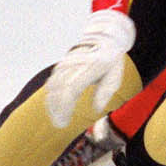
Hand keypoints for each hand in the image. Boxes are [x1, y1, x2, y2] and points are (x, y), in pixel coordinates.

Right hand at [45, 9, 135, 127]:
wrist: (105, 41)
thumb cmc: (112, 64)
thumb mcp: (114, 78)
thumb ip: (105, 93)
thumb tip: (97, 110)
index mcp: (91, 66)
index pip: (71, 88)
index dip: (65, 106)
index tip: (65, 121)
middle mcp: (76, 63)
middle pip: (59, 89)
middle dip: (57, 109)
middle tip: (60, 125)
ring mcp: (67, 63)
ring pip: (52, 86)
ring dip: (52, 104)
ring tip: (57, 119)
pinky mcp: (62, 65)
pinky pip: (52, 81)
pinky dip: (51, 95)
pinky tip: (54, 107)